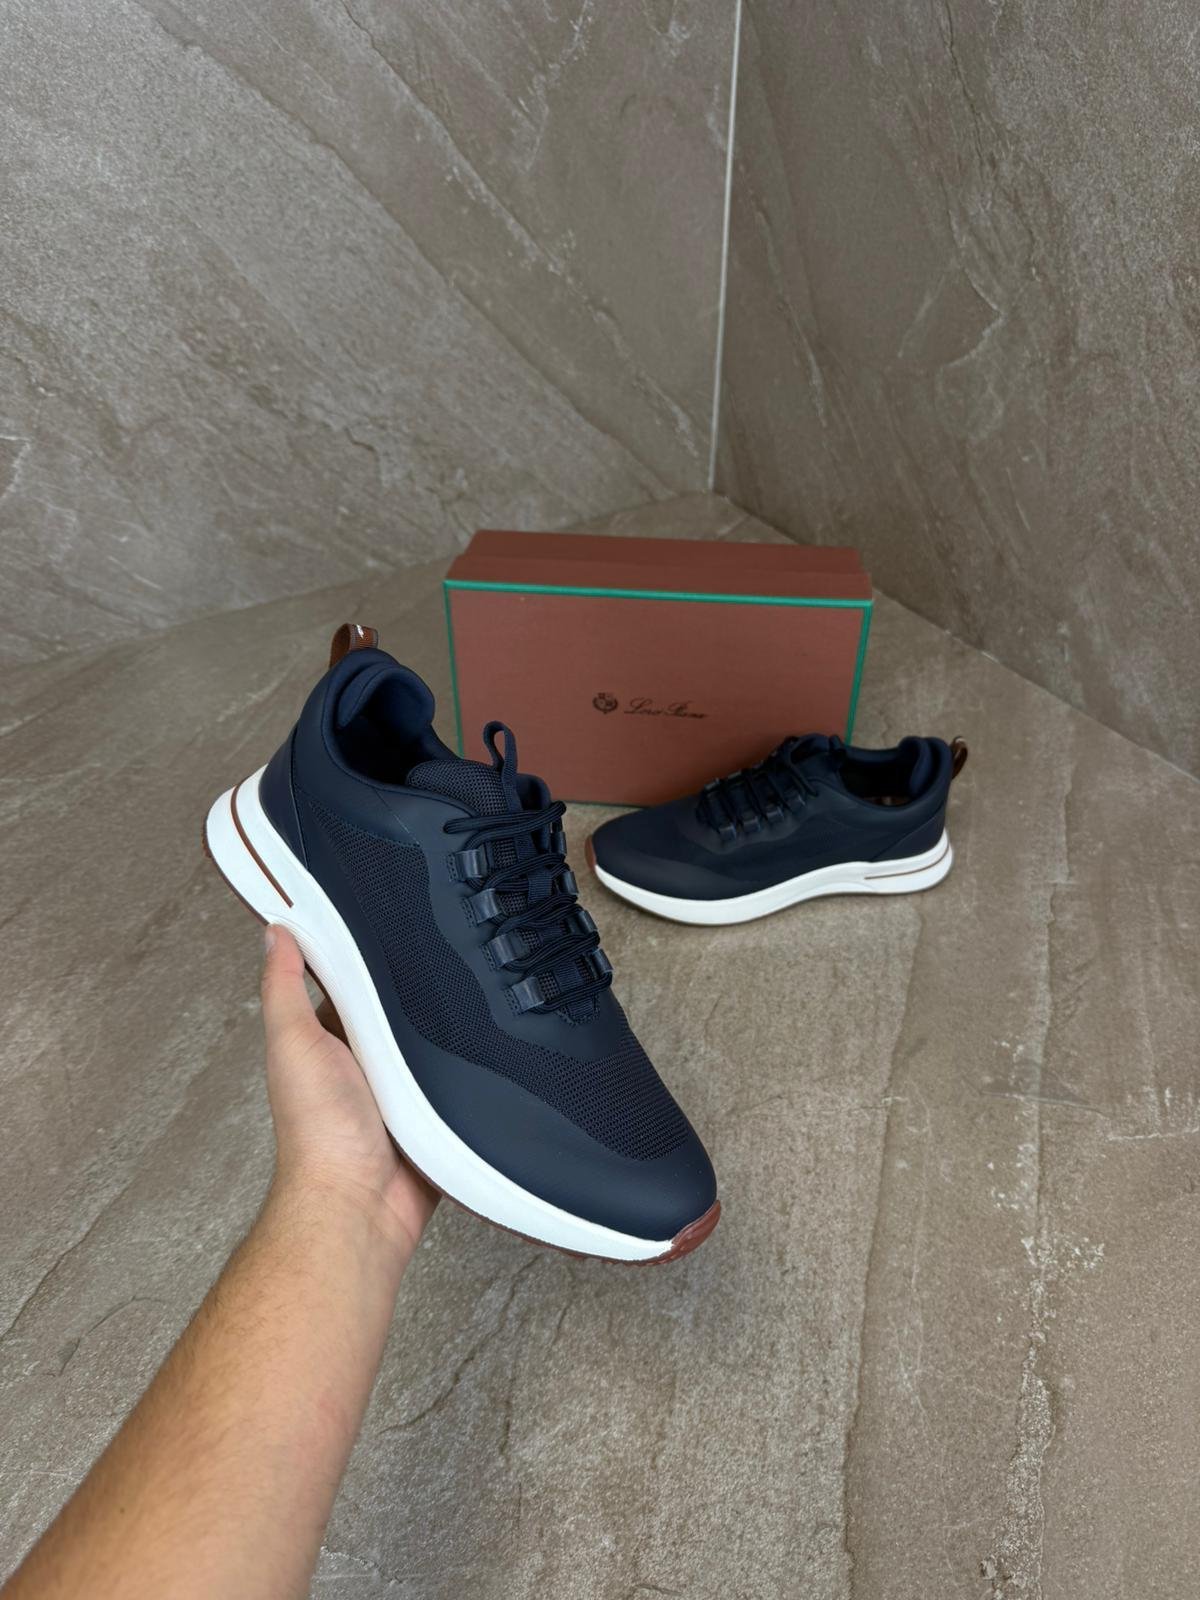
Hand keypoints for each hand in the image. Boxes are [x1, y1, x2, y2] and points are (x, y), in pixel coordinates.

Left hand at [259, 926, 437, 1257]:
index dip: (363, 953)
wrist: (360, 1205)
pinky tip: (477, 1048)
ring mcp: (401, 1088)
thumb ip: (283, 989)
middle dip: (414, 989)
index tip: (382, 917)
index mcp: (326, 1042)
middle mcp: (363, 1063)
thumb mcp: (292, 1044)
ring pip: (431, 1039)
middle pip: (396, 1007)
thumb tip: (274, 934)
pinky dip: (467, 1067)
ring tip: (462, 998)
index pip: (348, 982)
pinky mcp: (435, 1112)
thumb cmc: (317, 1136)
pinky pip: (458, 1078)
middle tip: (437, 955)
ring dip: (445, 1028)